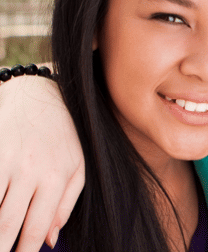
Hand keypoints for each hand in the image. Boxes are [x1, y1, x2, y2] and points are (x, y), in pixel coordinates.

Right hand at [0, 75, 83, 251]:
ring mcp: (6, 160)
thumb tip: (51, 241)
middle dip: (0, 247)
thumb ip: (67, 203)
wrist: (39, 93)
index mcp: (56, 177)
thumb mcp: (77, 164)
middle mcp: (31, 171)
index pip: (35, 228)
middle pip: (6, 224)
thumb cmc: (62, 134)